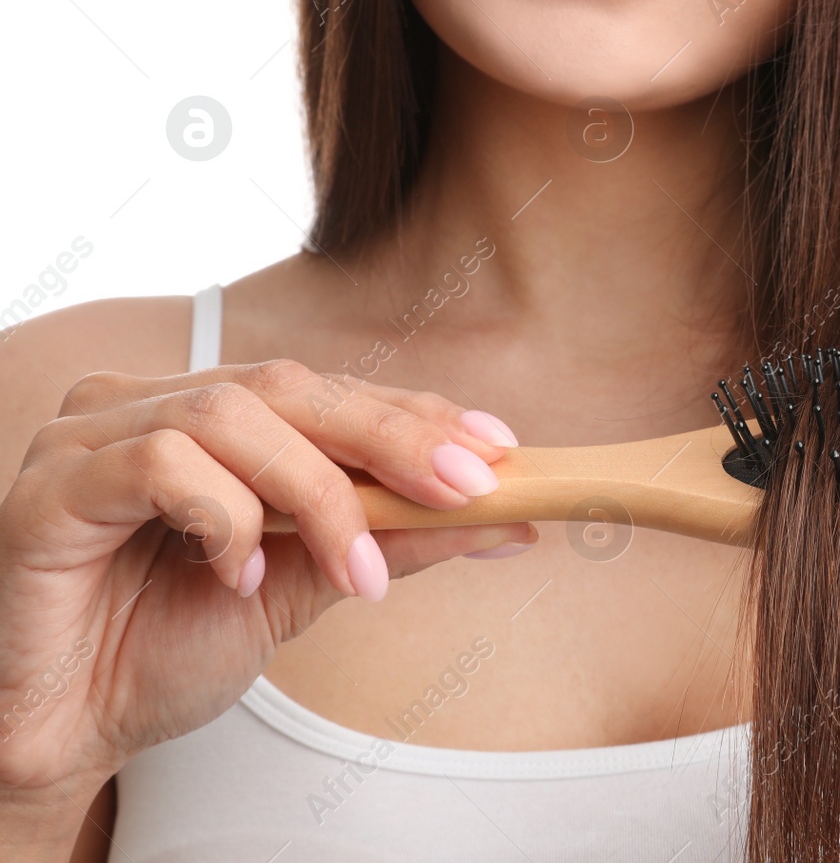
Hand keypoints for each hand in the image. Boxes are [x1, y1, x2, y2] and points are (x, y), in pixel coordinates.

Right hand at [0, 360, 534, 798]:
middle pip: (289, 387)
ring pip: (232, 415)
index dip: (414, 413)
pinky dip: (225, 517)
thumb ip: (392, 540)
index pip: (327, 391)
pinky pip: (159, 463)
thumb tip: (507, 519)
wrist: (67, 731)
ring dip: (317, 492)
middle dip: (392, 436)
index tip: (497, 450)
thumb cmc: (166, 648)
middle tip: (468, 488)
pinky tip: (239, 577)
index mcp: (206, 415)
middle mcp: (146, 404)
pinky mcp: (51, 486)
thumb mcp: (307, 588)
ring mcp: (90, 435)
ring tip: (352, 570)